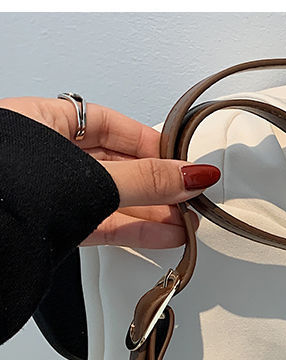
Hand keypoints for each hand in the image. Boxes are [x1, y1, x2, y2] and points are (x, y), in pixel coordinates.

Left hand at [0, 96, 220, 248]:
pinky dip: (139, 231)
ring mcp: (54, 195)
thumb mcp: (93, 176)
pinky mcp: (61, 227)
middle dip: (159, 184)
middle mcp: (48, 157)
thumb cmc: (10, 188)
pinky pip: (107, 224)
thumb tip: (188, 175)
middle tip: (190, 194)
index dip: (150, 142)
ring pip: (115, 200)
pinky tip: (166, 234)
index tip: (181, 160)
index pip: (109, 125)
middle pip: (117, 166)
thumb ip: (146, 180)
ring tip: (186, 221)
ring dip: (155, 212)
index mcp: (43, 121)